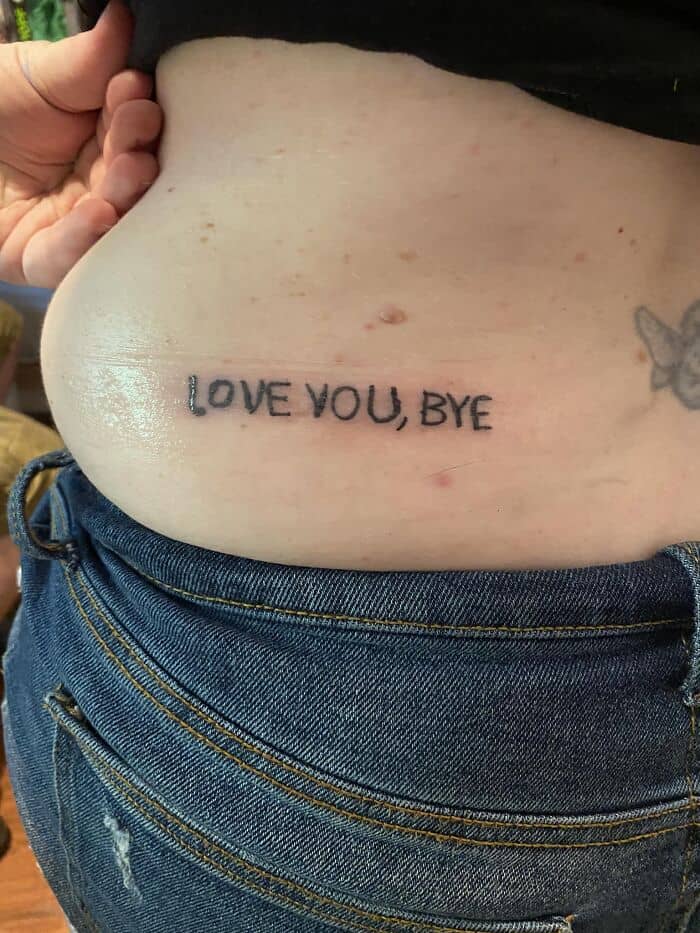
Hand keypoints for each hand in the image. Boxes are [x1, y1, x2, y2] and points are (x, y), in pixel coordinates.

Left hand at [0, 0, 162, 287]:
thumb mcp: (39, 76)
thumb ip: (88, 59)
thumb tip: (123, 14)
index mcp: (100, 144)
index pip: (130, 133)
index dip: (137, 115)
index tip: (135, 90)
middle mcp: (93, 187)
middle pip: (128, 180)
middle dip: (138, 154)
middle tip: (139, 127)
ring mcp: (70, 225)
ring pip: (111, 221)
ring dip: (125, 194)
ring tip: (130, 168)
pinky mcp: (38, 258)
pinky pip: (69, 256)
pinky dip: (88, 236)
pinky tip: (101, 211)